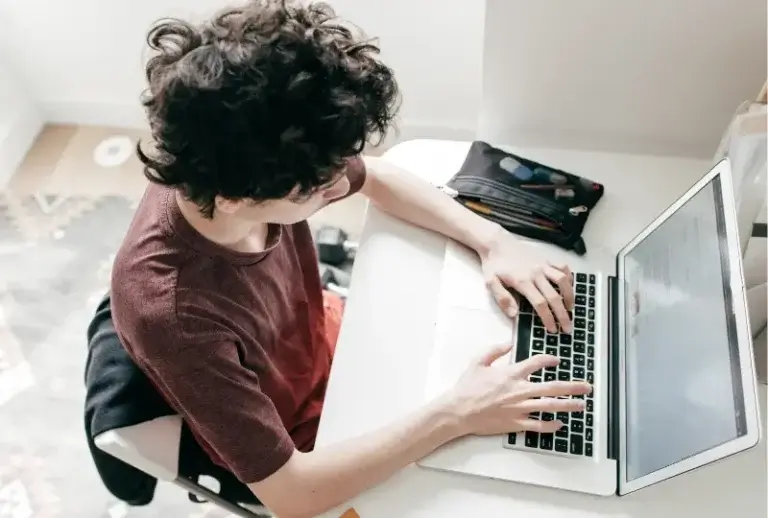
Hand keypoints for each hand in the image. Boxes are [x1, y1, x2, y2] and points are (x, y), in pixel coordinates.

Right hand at [444, 344, 590, 436]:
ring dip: (568, 405)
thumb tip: (508, 343)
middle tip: (587, 387)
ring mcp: (519, 409)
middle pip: (552, 387)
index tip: (557, 360)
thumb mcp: (477, 362)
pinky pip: (538, 426)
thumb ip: (494, 351)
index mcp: (511, 374)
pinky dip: (550, 425)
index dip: (549, 360)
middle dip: (572, 386)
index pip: (536, 363)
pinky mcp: (516, 424)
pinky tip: (560, 424)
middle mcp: (519, 391)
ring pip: (550, 407)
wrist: (458, 411)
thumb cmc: (467, 387)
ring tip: (581, 405)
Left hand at [480, 227, 574, 332]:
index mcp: (522, 282)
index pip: (540, 304)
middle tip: (567, 328)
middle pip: (554, 296)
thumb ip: (502, 298)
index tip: (553, 329)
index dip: (548, 318)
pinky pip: (563, 267)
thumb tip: (514, 314)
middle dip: (562, 314)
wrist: (497, 243)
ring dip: (570, 296)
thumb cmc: (493, 265)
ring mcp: (543, 265)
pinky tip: (569, 286)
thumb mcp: (490, 283)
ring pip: (563, 281)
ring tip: (571, 308)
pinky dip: (569, 277)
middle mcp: (536, 273)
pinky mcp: (546, 258)